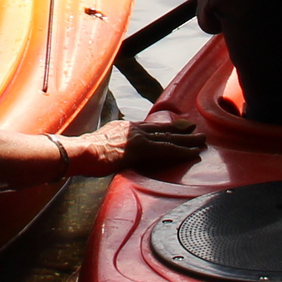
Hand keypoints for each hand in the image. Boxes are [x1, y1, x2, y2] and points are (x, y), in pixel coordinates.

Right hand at [71, 118, 201, 176]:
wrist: (79, 152)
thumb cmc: (82, 154)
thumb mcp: (96, 145)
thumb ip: (106, 146)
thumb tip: (106, 153)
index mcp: (121, 128)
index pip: (147, 128)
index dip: (162, 129)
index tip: (174, 128)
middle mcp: (132, 129)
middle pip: (161, 130)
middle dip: (180, 130)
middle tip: (195, 130)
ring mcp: (138, 137)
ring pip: (169, 137)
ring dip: (187, 139)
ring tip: (202, 140)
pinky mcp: (141, 148)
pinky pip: (167, 149)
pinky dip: (182, 151)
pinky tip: (194, 153)